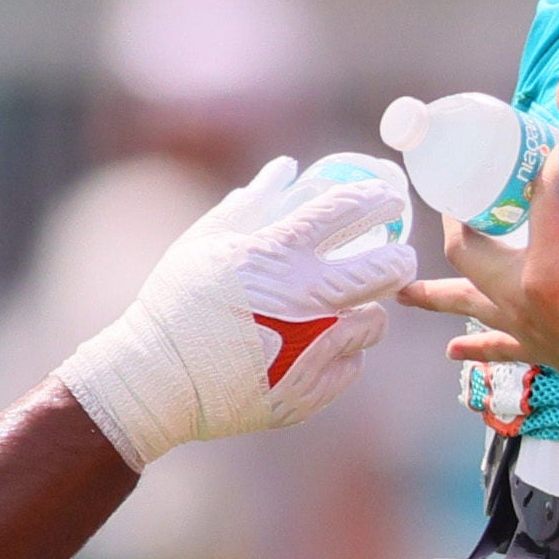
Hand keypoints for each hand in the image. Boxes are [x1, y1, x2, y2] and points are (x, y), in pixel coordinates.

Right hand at [55, 152, 428, 464]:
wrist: (157, 381)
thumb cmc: (175, 304)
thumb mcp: (204, 243)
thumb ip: (254, 203)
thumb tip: (287, 168)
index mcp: (277, 255)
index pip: (345, 211)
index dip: (375, 200)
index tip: (388, 201)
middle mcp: (304, 300)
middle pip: (386, 270)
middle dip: (400, 258)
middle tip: (399, 258)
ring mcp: (312, 349)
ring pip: (375, 323)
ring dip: (366, 312)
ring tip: (345, 312)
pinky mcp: (311, 391)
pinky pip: (352, 365)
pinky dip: (342, 354)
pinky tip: (319, 349)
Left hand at [415, 137, 558, 435]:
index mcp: (549, 274)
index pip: (544, 199)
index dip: (554, 162)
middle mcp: (524, 300)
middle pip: (471, 250)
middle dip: (462, 217)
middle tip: (462, 188)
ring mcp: (527, 330)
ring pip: (467, 302)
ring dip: (438, 291)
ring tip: (402, 285)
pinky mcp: (541, 354)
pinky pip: (495, 348)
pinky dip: (473, 346)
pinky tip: (453, 351)